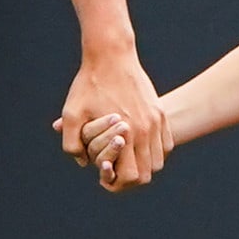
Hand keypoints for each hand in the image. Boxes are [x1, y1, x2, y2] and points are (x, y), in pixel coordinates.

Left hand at [61, 51, 168, 190]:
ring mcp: (156, 120)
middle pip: (148, 173)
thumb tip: (84, 163)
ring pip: (159, 160)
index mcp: (126, 134)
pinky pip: (166, 143)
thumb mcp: (71, 113)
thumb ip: (72, 143)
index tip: (105, 176)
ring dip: (144, 165)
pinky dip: (155, 151)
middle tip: (114, 171)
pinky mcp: (159, 112)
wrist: (111, 54)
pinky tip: (137, 146)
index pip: (132, 176)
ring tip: (125, 160)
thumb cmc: (88, 84)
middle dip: (131, 178)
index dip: (118, 183)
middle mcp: (146, 130)